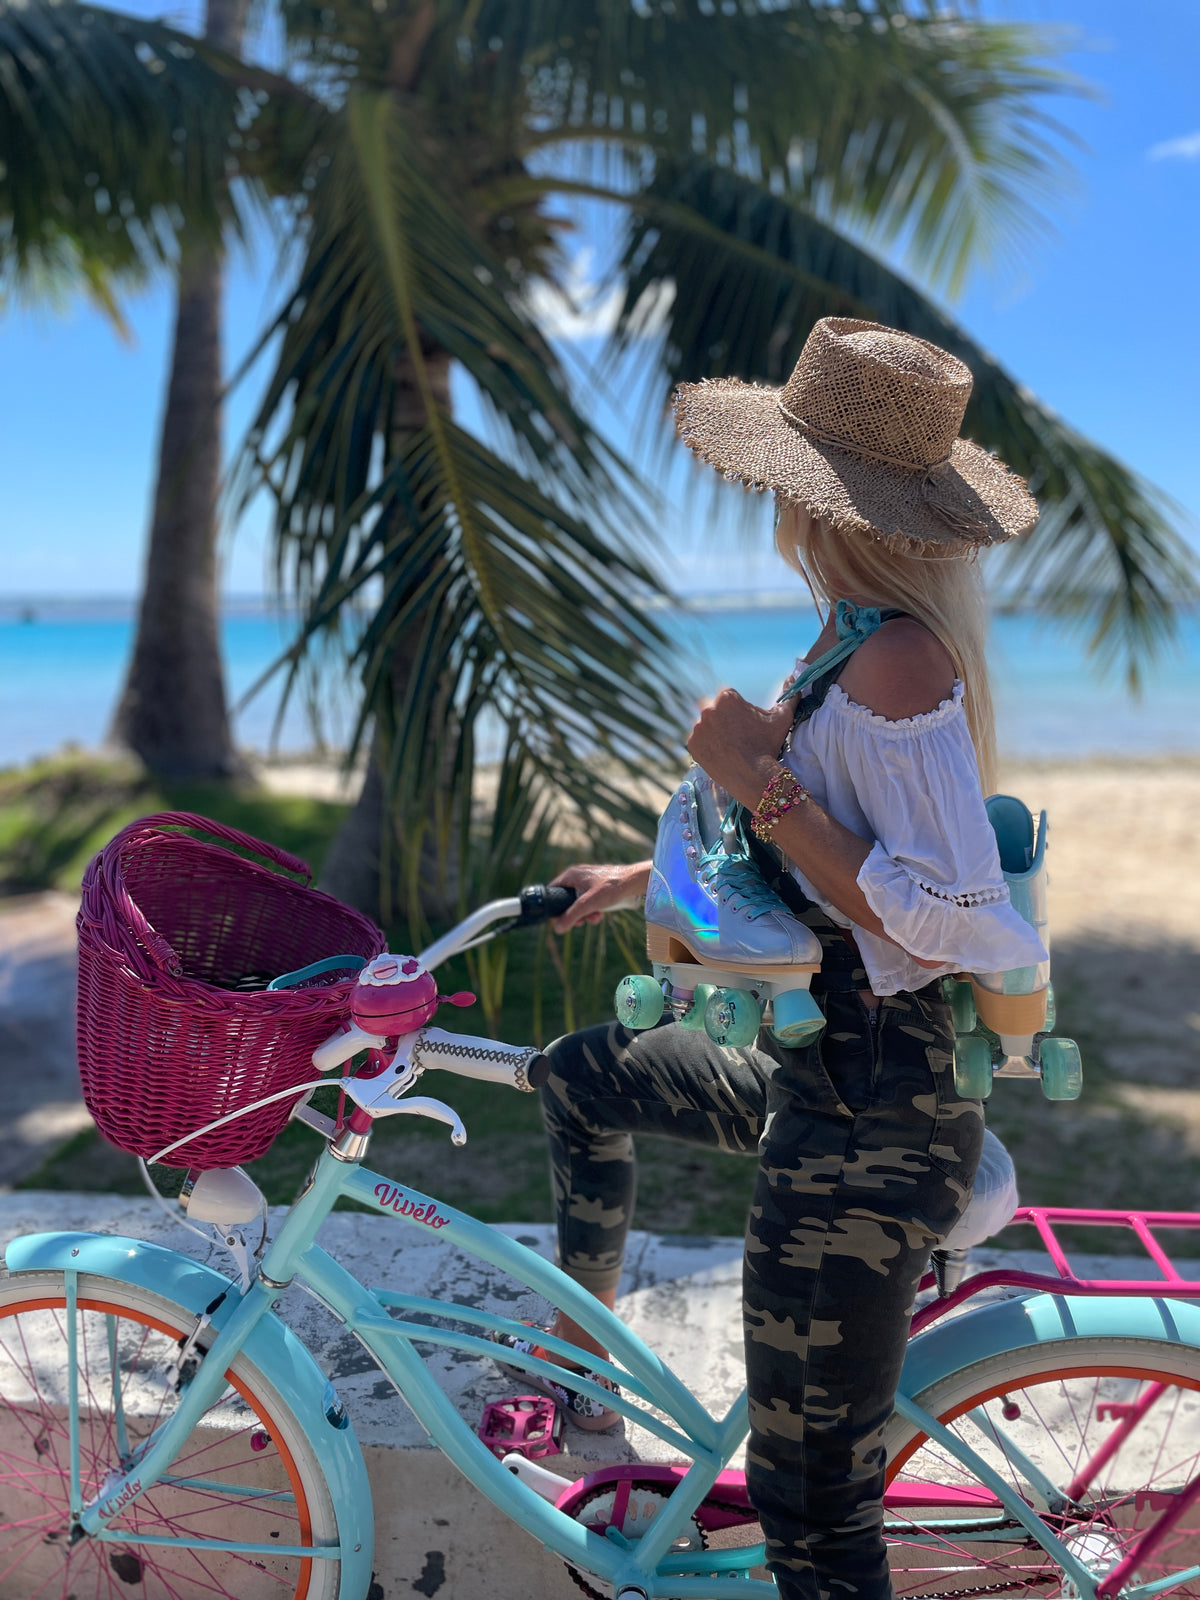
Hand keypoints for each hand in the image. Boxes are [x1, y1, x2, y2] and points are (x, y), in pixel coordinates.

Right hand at [549, 861, 651, 932]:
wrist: (635, 881)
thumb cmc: (613, 887)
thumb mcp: (589, 904)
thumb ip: (572, 916)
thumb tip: (557, 929)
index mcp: (571, 875)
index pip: (552, 891)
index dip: (554, 907)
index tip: (560, 920)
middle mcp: (577, 876)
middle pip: (566, 900)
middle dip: (574, 914)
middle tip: (581, 923)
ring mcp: (588, 881)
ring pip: (579, 902)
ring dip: (585, 914)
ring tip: (595, 919)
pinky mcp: (598, 886)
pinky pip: (589, 901)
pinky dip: (593, 909)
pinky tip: (601, 914)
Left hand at [686, 689, 793, 807]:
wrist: (754, 776)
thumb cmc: (768, 745)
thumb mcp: (782, 718)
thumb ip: (788, 698)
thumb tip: (794, 682)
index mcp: (727, 697)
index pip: (728, 697)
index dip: (737, 710)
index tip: (744, 723)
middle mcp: (708, 708)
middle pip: (714, 709)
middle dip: (722, 718)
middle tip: (736, 735)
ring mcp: (698, 727)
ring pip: (705, 725)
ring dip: (713, 731)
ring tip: (729, 746)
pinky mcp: (692, 744)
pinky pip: (698, 741)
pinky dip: (706, 746)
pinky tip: (720, 753)